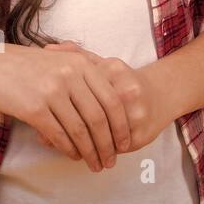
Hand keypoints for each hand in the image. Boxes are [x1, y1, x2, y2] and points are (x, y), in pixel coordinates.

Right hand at [0, 41, 132, 171]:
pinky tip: (74, 156)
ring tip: (95, 164)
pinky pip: (60, 135)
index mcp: (81, 63)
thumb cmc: (27, 67)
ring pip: (81, 130)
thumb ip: (85, 77)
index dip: (122, 126)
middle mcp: (70, 75)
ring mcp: (52, 91)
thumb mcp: (61, 61)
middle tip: (111, 160)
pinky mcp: (35, 108)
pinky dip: (70, 150)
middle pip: (99, 118)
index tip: (125, 143)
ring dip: (91, 152)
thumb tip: (110, 108)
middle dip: (108, 144)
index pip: (112, 100)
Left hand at [38, 41, 171, 164]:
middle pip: (87, 116)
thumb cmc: (123, 81)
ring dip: (79, 145)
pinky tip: (85, 154)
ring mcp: (135, 113)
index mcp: (113, 70)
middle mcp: (125, 89)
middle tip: (44, 139)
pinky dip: (97, 152)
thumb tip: (48, 49)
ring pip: (98, 136)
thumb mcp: (101, 64)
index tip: (41, 113)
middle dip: (64, 129)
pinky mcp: (141, 134)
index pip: (78, 90)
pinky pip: (111, 148)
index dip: (58, 105)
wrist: (161, 94)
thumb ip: (76, 56)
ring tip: (63, 150)